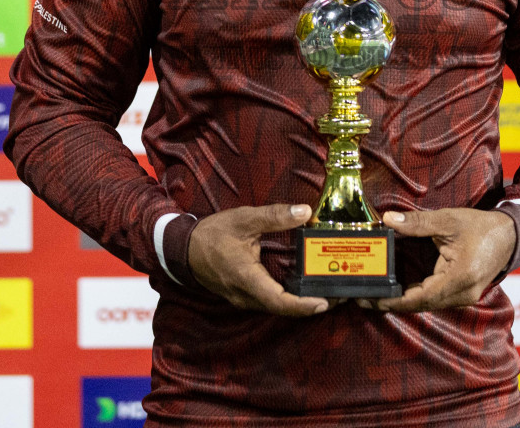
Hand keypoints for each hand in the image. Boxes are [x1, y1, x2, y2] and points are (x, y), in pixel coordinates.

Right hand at [187, 204, 329, 316]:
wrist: (182, 249)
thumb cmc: (212, 234)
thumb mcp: (244, 219)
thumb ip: (275, 216)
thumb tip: (305, 212)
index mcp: (246, 278)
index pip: (278, 301)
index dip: (302, 305)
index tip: (324, 303)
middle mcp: (245, 295)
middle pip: (281, 308)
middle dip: (309, 305)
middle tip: (337, 296)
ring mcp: (242, 299)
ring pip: (275, 307)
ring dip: (299, 304)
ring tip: (325, 292)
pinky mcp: (242, 296)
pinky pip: (268, 302)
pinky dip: (287, 299)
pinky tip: (302, 288)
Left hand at [363, 207, 516, 312]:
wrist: (510, 236)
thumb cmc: (481, 227)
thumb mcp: (448, 220)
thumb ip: (417, 223)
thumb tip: (388, 220)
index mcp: (461, 277)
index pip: (422, 296)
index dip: (396, 300)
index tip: (373, 299)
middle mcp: (464, 294)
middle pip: (422, 304)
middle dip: (392, 303)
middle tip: (363, 299)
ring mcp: (464, 297)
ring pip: (428, 304)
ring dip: (403, 301)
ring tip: (375, 296)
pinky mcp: (463, 295)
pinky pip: (435, 300)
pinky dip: (416, 297)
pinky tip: (397, 291)